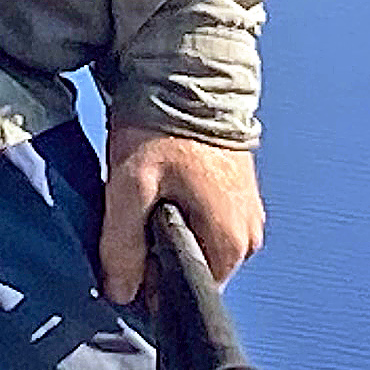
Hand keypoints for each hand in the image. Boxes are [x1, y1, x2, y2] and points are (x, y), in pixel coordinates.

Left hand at [97, 122, 263, 305]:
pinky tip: (164, 186)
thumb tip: (120, 294)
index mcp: (230, 244)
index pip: (186, 293)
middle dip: (160, 254)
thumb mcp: (131, 187)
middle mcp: (249, 236)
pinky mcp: (241, 193)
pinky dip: (185, 212)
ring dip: (171, 231)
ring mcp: (249, 214)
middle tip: (135, 214)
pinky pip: (209, 222)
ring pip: (200, 244)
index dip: (150, 281)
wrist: (190, 76)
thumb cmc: (163, 131)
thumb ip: (123, 245)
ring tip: (150, 195)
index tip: (127, 251)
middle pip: (194, 268)